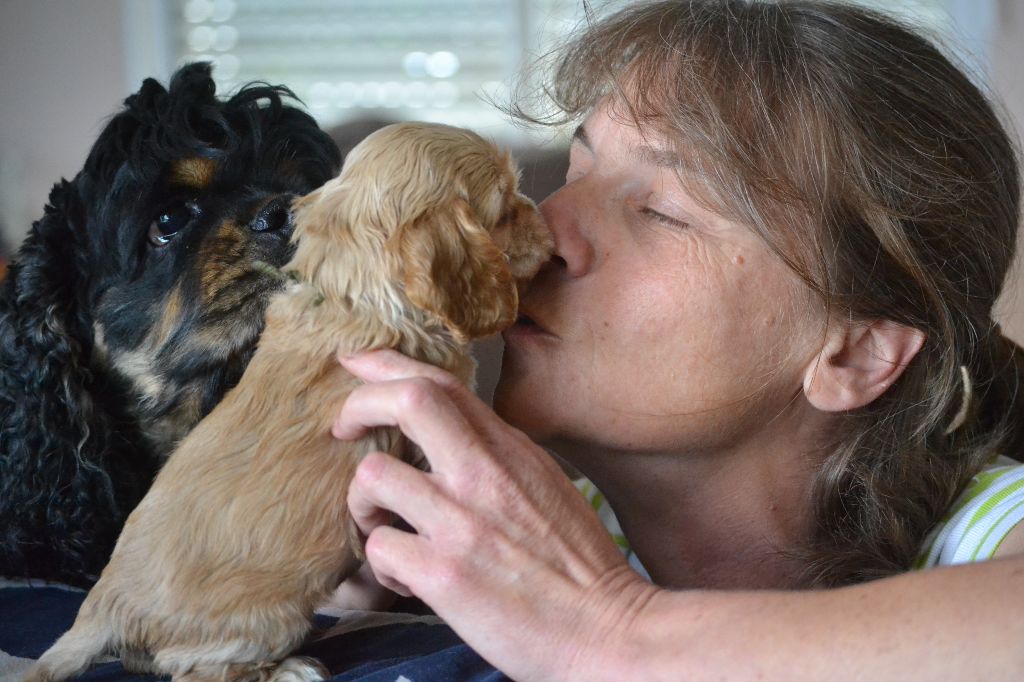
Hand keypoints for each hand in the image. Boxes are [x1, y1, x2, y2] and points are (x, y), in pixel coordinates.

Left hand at [333, 349, 653, 680]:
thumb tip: (453, 437)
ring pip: (373, 477)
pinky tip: (404, 580)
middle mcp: (485, 475)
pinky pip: (380, 548)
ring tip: (377, 528)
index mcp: (510, 451)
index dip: (389, 364)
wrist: (607, 631)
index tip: (356, 362)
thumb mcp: (547, 486)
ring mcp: (462, 523)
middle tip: (342, 431)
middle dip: (357, 406)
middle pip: (408, 400)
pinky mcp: (444, 575)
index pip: (443, 382)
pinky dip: (381, 566)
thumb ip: (499, 457)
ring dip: (360, 504)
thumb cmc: (580, 566)